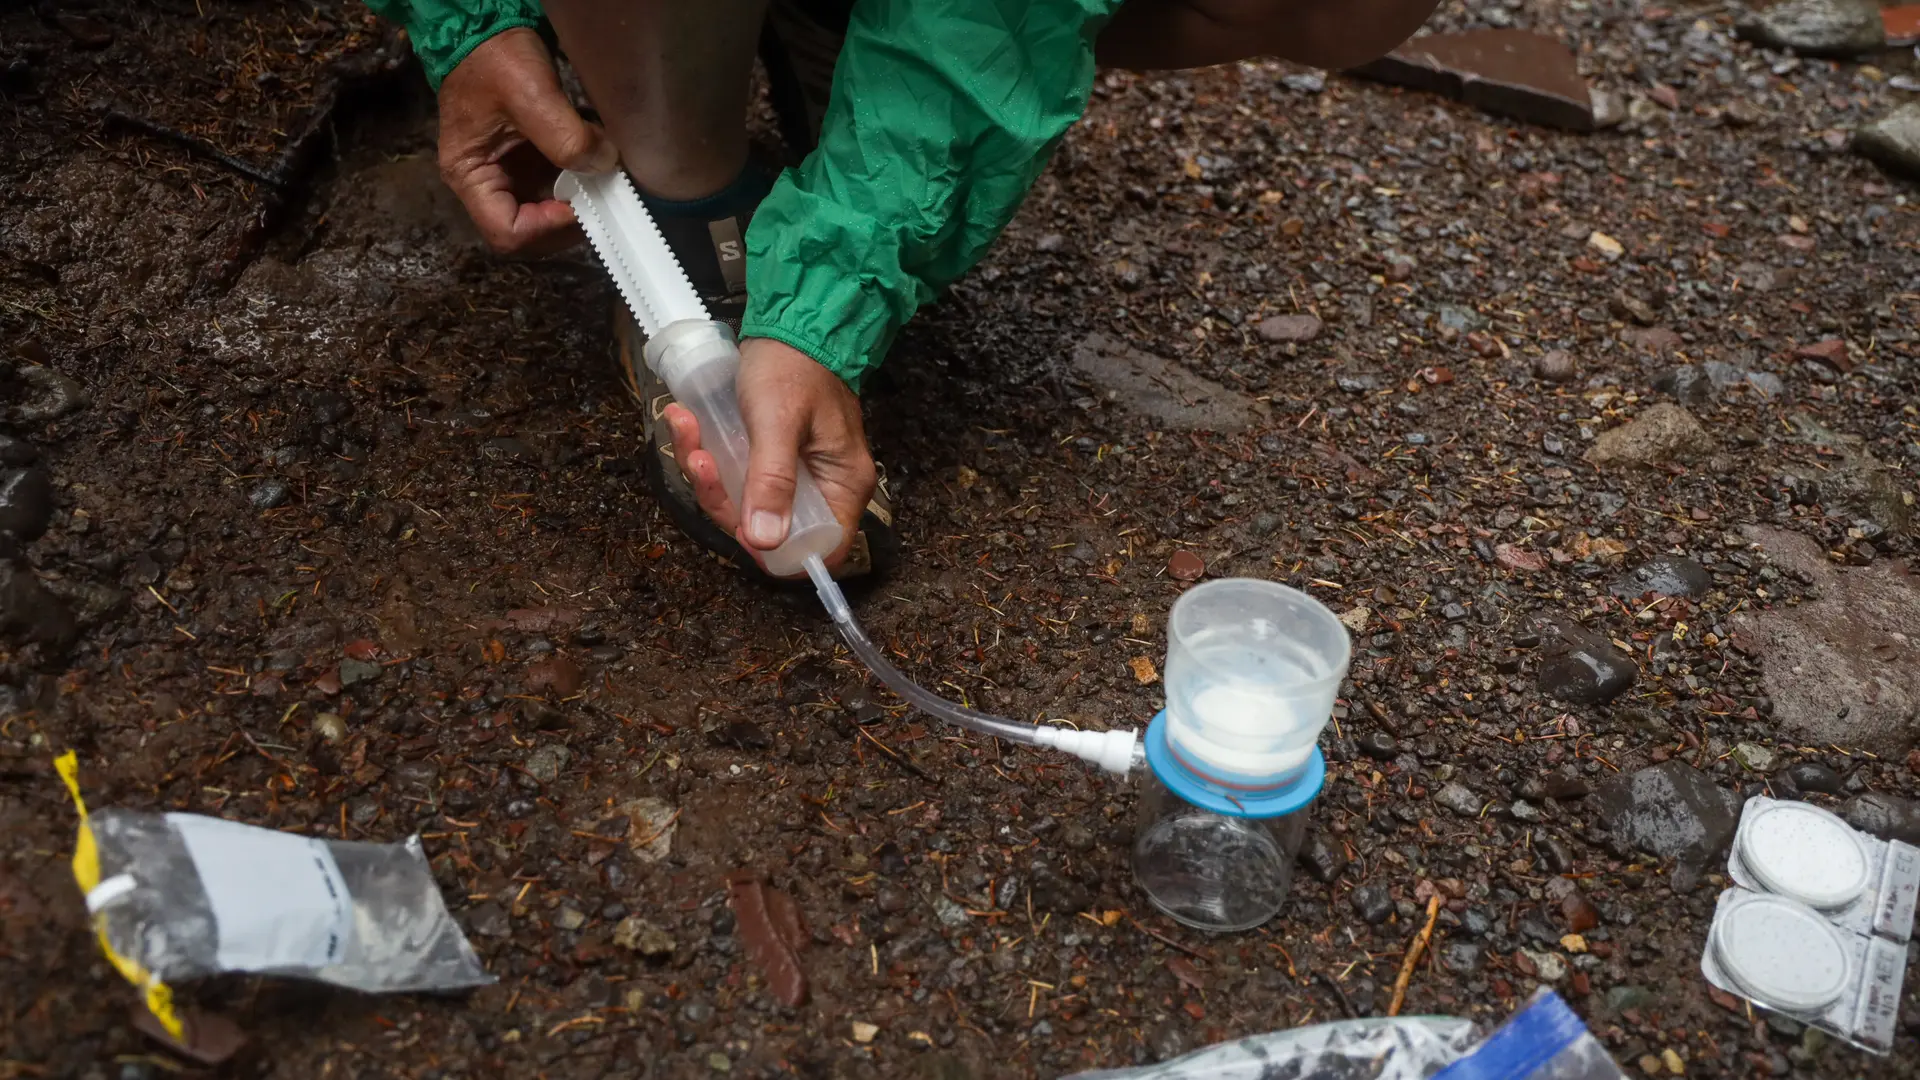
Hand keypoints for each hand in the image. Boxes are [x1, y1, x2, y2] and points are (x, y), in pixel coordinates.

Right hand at [437, 28, 618, 255]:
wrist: (488, 26)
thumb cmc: (495, 58)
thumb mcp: (530, 95)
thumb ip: (566, 136)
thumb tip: (604, 165)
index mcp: (471, 176)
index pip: (507, 232)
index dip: (547, 228)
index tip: (581, 207)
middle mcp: (486, 182)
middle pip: (528, 231)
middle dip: (566, 221)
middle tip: (601, 200)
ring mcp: (508, 172)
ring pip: (546, 211)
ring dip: (578, 204)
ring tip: (602, 182)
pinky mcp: (527, 159)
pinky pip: (556, 185)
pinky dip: (580, 182)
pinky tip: (597, 164)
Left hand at [665, 338, 875, 574]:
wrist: (792, 321)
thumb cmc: (796, 365)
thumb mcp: (778, 422)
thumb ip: (772, 481)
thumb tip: (763, 541)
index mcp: (843, 484)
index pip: (821, 549)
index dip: (778, 553)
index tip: (738, 531)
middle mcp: (823, 486)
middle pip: (771, 528)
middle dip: (724, 498)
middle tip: (699, 459)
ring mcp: (795, 473)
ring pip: (745, 500)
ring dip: (708, 471)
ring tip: (686, 427)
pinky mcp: (770, 458)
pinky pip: (736, 473)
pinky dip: (708, 452)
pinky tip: (688, 420)